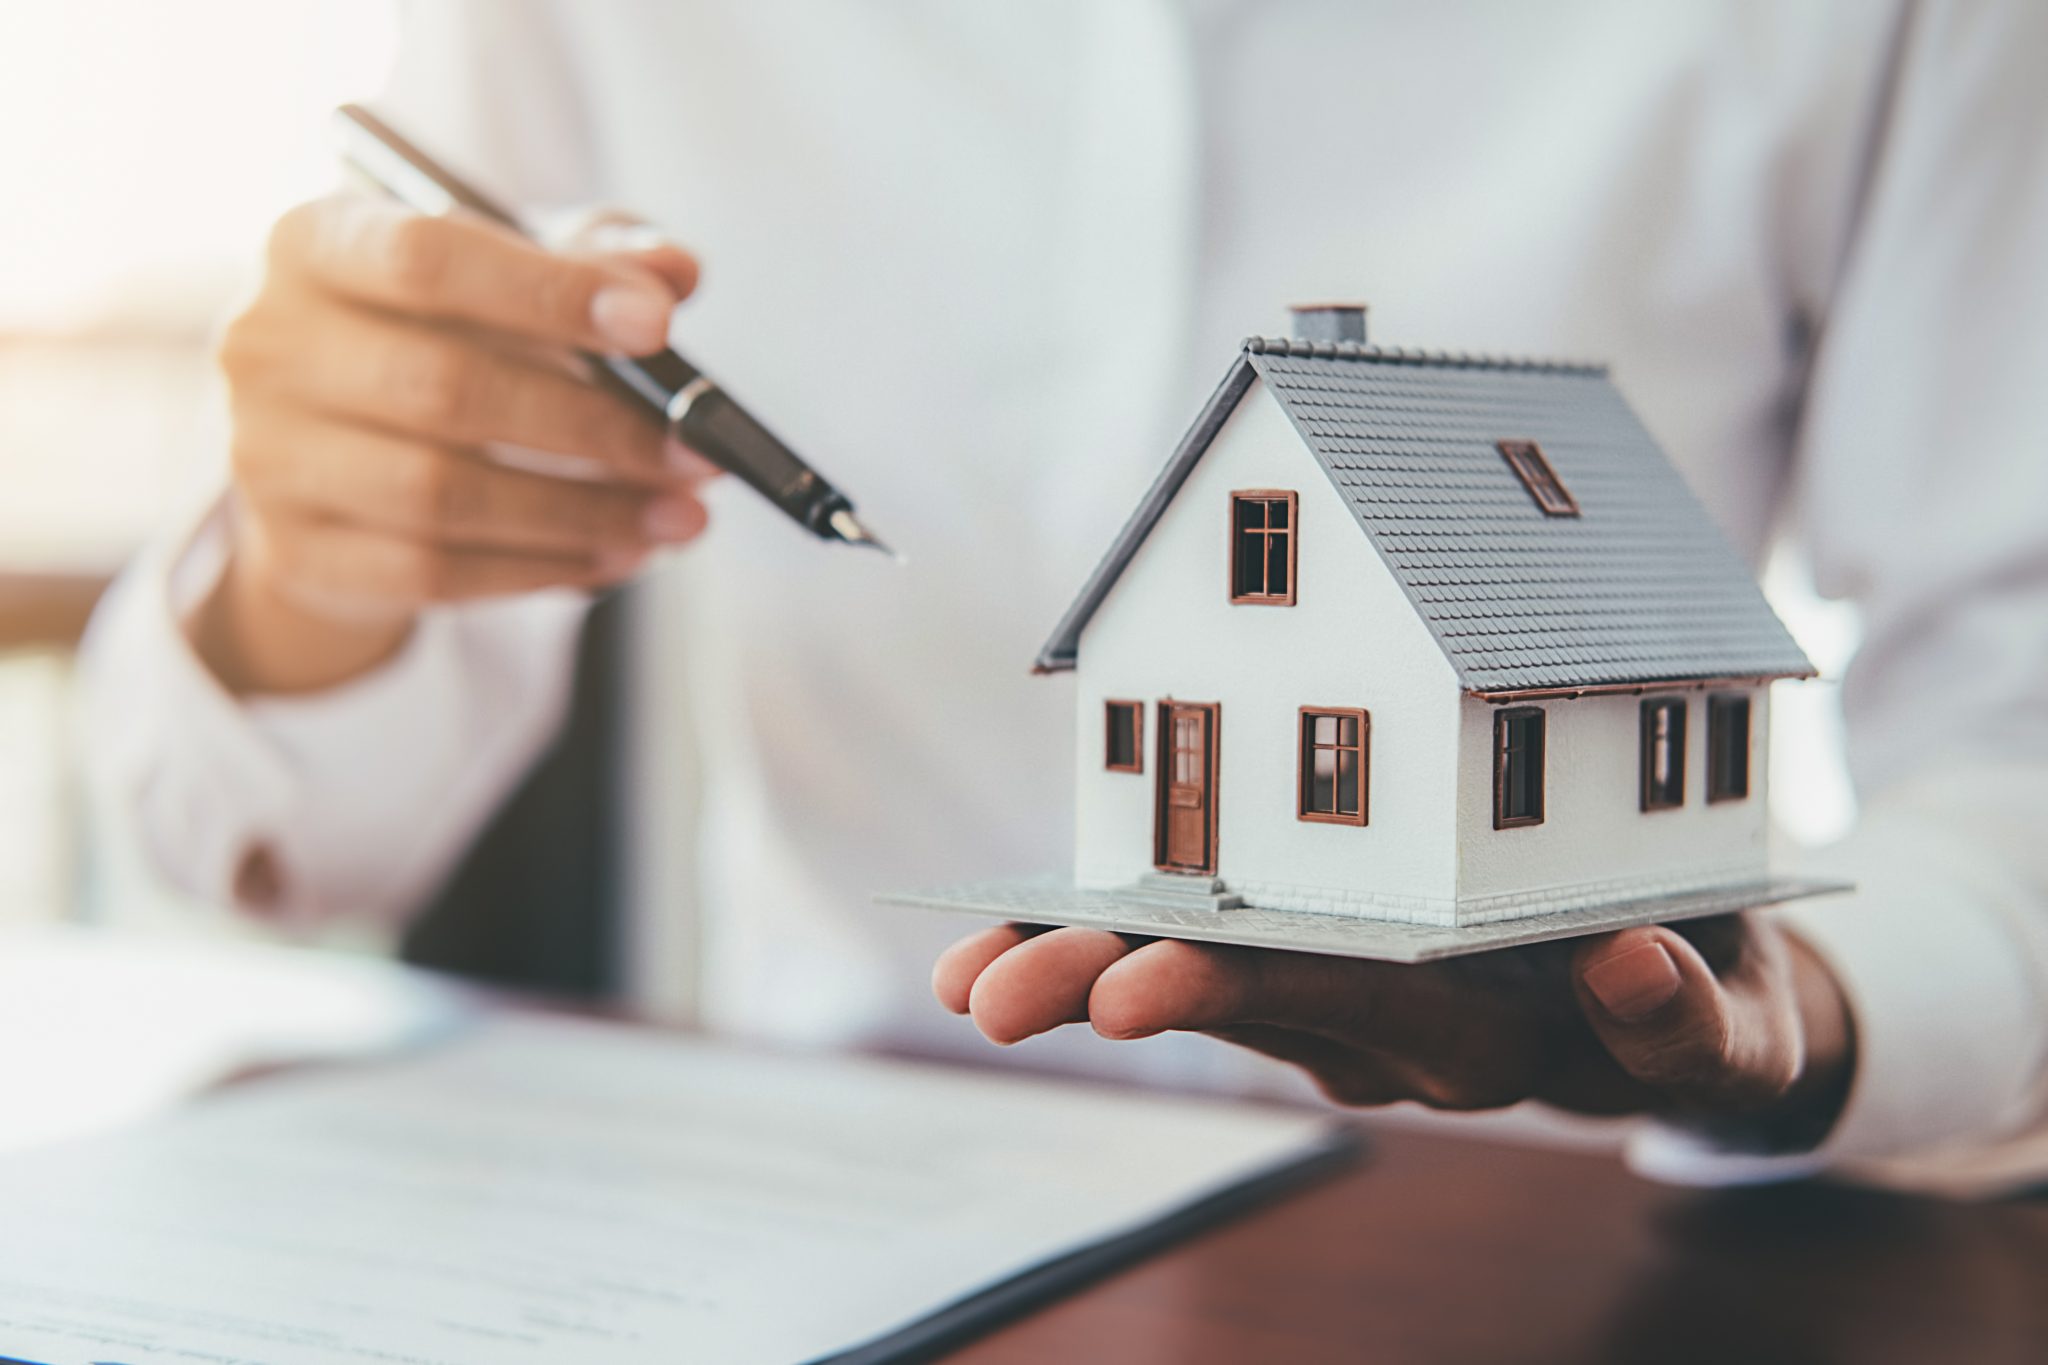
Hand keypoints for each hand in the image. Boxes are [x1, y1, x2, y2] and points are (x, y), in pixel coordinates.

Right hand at [194, 195, 712, 693]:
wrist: (331, 452)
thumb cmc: (437, 335)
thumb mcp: (509, 273)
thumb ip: (592, 256)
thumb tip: (671, 270)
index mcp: (315, 242)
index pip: (429, 258)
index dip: (550, 292)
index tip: (657, 326)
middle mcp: (268, 344)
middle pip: (446, 388)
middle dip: (595, 427)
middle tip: (695, 454)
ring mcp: (268, 456)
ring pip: (444, 496)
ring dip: (583, 513)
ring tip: (677, 518)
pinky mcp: (298, 553)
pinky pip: (435, 573)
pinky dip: (541, 569)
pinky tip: (615, 556)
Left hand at [935, 915, 1855, 1148]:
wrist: (1682, 996)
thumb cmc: (1713, 988)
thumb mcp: (1737, 1020)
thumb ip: (1692, 1020)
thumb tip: (1629, 966)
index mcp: (1478, 1024)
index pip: (1343, 1004)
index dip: (1235, 992)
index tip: (1128, 994)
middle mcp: (1389, 1021)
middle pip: (1239, 1000)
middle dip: (1105, 988)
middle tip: (987, 997)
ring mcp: (1348, 996)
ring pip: (1208, 976)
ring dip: (1084, 968)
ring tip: (964, 977)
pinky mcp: (1327, 956)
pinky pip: (1220, 941)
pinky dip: (1126, 926)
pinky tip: (1024, 923)